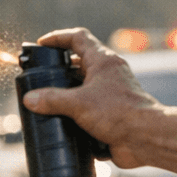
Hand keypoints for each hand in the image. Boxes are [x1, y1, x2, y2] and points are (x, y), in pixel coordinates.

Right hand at [20, 28, 156, 168]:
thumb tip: (30, 99)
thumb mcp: (79, 104)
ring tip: (45, 101)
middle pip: (79, 63)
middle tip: (40, 77)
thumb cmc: (120, 113)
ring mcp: (110, 94)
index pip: (78, 38)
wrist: (146, 138)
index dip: (58, 38)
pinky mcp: (111, 114)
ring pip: (83, 87)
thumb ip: (52, 99)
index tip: (41, 44)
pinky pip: (89, 109)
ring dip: (66, 93)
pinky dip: (74, 114)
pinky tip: (61, 122)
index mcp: (103, 61)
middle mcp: (108, 74)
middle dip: (59, 69)